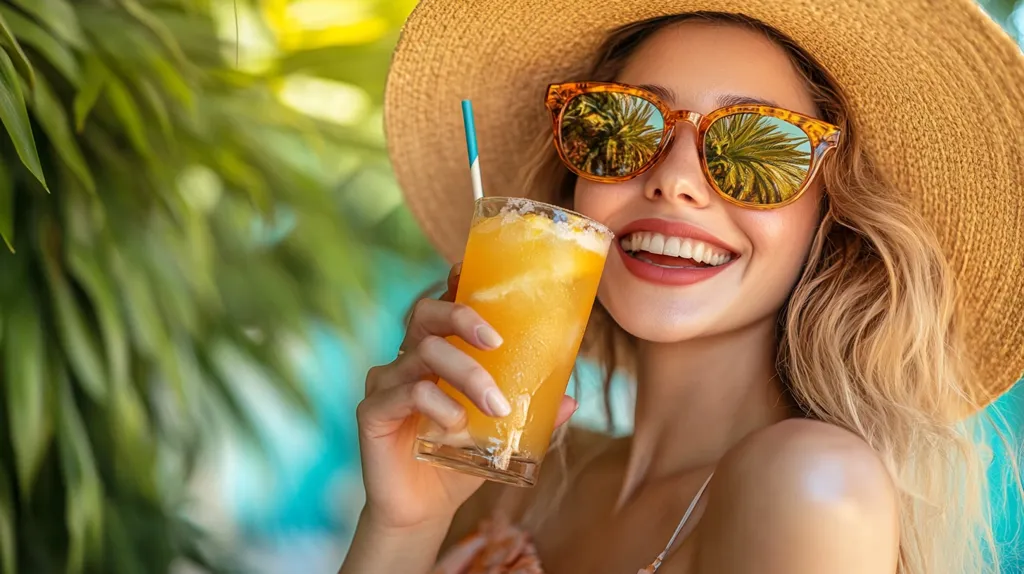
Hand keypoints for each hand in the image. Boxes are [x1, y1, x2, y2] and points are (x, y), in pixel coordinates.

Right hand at [356, 263, 577, 532]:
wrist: (422, 511)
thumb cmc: (459, 460)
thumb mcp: (500, 435)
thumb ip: (531, 414)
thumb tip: (571, 398)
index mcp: (435, 353)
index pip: (442, 304)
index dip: (454, 282)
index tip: (470, 269)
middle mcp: (406, 358)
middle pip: (425, 313)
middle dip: (464, 317)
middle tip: (497, 341)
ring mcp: (386, 383)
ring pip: (424, 353)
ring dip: (467, 375)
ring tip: (496, 406)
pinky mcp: (373, 411)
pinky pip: (407, 392)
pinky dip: (438, 405)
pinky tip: (457, 426)